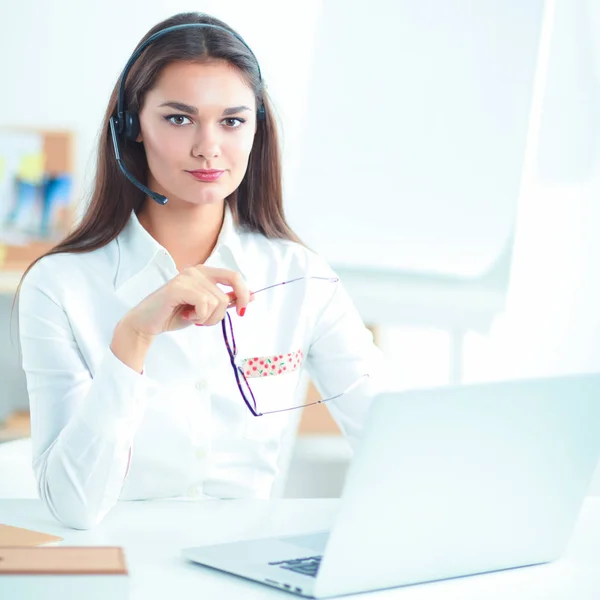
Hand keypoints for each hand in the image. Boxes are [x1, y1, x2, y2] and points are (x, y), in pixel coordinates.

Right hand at [120, 265, 251, 340]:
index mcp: (205, 272)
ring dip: (206, 318)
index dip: (244, 294)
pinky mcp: (178, 287)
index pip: (234, 276)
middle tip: (204, 321)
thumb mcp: (207, 308)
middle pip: (225, 296)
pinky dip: (198, 316)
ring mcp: (187, 277)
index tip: (242, 311)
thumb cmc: (175, 314)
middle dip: (219, 315)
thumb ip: (226, 300)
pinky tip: (185, 316)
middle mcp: (197, 270)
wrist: (148, 323)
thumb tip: (252, 296)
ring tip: (190, 317)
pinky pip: (204, 304)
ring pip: (216, 303)